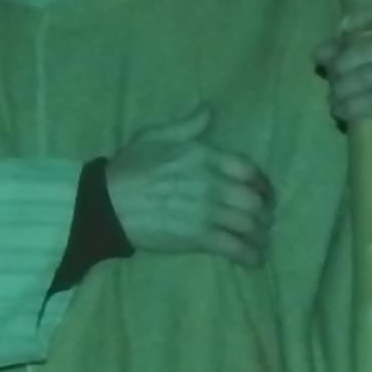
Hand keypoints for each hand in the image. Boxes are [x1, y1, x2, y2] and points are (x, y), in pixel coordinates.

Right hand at [105, 109, 273, 266]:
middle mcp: (214, 183)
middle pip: (253, 199)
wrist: (107, 203)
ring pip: (248, 224)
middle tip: (264, 220)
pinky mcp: (199, 237)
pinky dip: (249, 255)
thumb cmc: (128, 168)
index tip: (264, 192)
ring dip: (259, 235)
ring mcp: (208, 211)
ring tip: (260, 242)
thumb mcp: (156, 136)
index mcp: (206, 157)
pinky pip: (234, 247)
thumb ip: (187, 126)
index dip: (262, 183)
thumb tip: (209, 110)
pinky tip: (255, 260)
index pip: (248, 169)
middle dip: (264, 212)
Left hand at [317, 0, 371, 173]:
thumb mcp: (363, 65)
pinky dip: (348, 106)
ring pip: (367, 75)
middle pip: (369, 46)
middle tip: (331, 77)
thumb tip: (320, 52)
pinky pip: (371, 100)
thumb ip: (342, 52)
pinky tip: (339, 110)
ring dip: (341, 88)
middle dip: (341, 63)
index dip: (361, 17)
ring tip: (333, 97)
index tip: (340, 31)